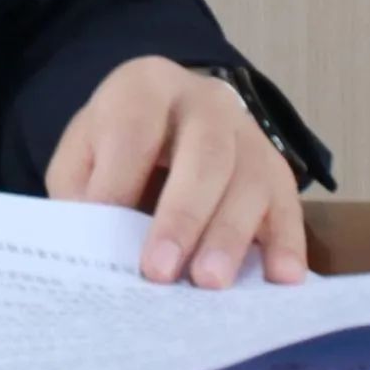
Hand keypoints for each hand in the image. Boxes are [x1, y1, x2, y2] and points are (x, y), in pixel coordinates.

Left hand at [44, 56, 307, 289]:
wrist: (170, 116)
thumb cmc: (119, 142)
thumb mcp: (82, 151)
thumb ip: (81, 190)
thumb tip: (91, 247)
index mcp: (145, 86)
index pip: (134, 131)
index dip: (118, 184)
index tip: (105, 240)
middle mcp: (205, 101)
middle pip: (204, 153)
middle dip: (182, 216)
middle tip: (160, 272)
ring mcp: (248, 133)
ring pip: (250, 179)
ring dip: (229, 235)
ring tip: (209, 282)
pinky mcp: (276, 168)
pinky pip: (288, 203)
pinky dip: (286, 242)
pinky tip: (280, 276)